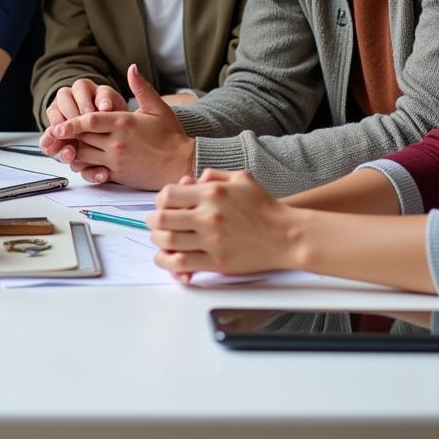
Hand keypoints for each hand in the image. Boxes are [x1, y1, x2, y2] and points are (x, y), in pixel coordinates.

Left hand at [46, 64, 194, 188]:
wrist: (181, 163)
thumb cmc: (170, 135)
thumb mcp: (158, 107)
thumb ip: (141, 87)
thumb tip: (131, 68)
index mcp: (123, 123)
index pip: (89, 121)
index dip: (71, 123)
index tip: (58, 125)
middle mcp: (116, 143)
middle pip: (83, 138)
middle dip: (70, 135)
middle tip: (57, 133)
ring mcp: (116, 160)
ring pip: (85, 156)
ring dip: (74, 150)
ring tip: (66, 145)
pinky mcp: (118, 174)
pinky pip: (93, 171)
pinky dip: (84, 166)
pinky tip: (81, 161)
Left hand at [148, 168, 294, 277]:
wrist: (286, 235)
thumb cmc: (264, 207)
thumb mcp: (240, 178)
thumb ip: (212, 174)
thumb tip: (189, 181)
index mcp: (212, 192)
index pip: (168, 195)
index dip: (160, 200)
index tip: (163, 205)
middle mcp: (209, 216)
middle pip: (162, 219)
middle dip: (152, 221)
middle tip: (153, 223)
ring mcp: (211, 240)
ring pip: (168, 242)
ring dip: (157, 241)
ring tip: (159, 239)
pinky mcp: (216, 262)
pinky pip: (182, 264)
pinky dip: (167, 262)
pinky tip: (166, 258)